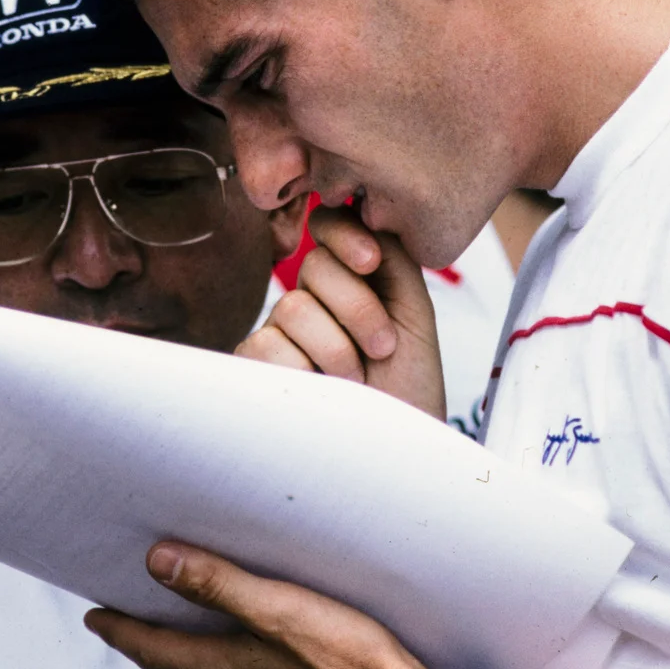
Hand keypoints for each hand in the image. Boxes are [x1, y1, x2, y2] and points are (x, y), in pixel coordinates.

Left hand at [84, 541, 430, 668]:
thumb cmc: (349, 665)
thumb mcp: (278, 609)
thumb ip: (218, 585)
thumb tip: (159, 562)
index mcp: (226, 667)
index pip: (154, 649)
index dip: (120, 631)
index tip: (96, 617)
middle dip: (149, 648)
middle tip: (132, 625)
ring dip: (187, 665)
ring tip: (184, 641)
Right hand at [241, 206, 446, 418]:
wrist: (396, 452)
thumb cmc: (409, 389)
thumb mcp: (415, 315)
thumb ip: (394, 260)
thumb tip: (362, 216)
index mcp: (350, 278)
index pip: (329, 228)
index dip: (345, 237)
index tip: (371, 264)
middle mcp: (311, 297)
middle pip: (316, 267)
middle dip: (358, 309)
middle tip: (381, 348)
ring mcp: (280, 331)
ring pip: (293, 308)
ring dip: (337, 351)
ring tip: (355, 382)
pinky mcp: (255, 365)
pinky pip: (267, 346)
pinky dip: (303, 373)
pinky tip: (320, 392)